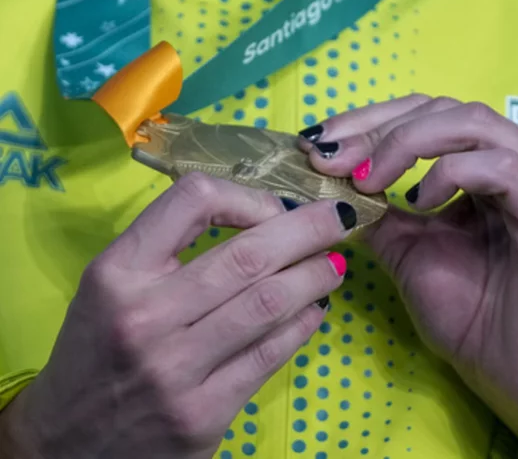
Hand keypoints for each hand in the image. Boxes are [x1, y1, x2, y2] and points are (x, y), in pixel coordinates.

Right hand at [0, 173, 354, 458]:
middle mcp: (145, 315)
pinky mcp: (204, 413)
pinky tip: (316, 308)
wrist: (66, 443)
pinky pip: (272, 353)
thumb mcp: (113, 286)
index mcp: (117, 272)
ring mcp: (176, 369)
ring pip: (270, 303)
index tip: (276, 208)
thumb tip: (263, 219)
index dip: (250, 196)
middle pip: (249, 255)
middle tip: (339, 218)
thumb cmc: (95, 352)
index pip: (194, 201)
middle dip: (309, 229)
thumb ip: (172, 249)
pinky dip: (305, 323)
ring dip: (316, 276)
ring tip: (334, 264)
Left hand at [299, 95, 517, 458]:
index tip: (317, 144)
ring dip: (406, 144)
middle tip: (330, 158)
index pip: (428, 113)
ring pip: (472, 124)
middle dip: (379, 129)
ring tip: (367, 181)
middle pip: (445, 108)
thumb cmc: (470, 315)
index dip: (371, 121)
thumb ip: (378, 211)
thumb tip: (328, 180)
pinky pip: (502, 167)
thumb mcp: (408, 251)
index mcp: (490, 164)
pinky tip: (419, 202)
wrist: (515, 377)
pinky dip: (450, 172)